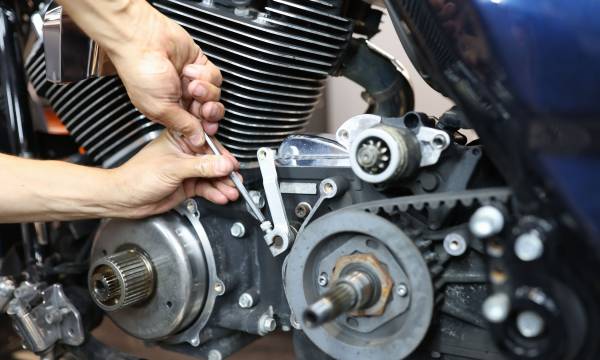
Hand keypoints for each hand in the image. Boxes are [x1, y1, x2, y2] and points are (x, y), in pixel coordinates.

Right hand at [103, 1, 224, 149]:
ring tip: (192, 85)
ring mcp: (191, 82)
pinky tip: (190, 71)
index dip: (204, 130)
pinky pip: (214, 77)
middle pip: (208, 114)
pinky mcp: (199, 66)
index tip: (208, 130)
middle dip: (209, 113)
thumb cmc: (142, 73)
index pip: (194, 127)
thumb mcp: (161, 108)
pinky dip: (205, 75)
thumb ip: (183, 126)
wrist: (143, 41)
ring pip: (214, 96)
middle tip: (203, 109)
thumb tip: (196, 140)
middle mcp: (180, 98)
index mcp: (169, 111)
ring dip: (206, 92)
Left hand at [106, 131, 238, 218]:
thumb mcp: (174, 168)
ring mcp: (186, 170)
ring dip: (222, 184)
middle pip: (213, 161)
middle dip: (225, 172)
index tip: (232, 163)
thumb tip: (223, 164)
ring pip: (211, 176)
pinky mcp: (186, 185)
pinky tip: (221, 196)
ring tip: (231, 191)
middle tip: (235, 180)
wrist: (124, 198)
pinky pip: (206, 187)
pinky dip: (215, 192)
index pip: (207, 143)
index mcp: (179, 138)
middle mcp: (185, 153)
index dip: (222, 153)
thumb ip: (201, 167)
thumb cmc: (137, 176)